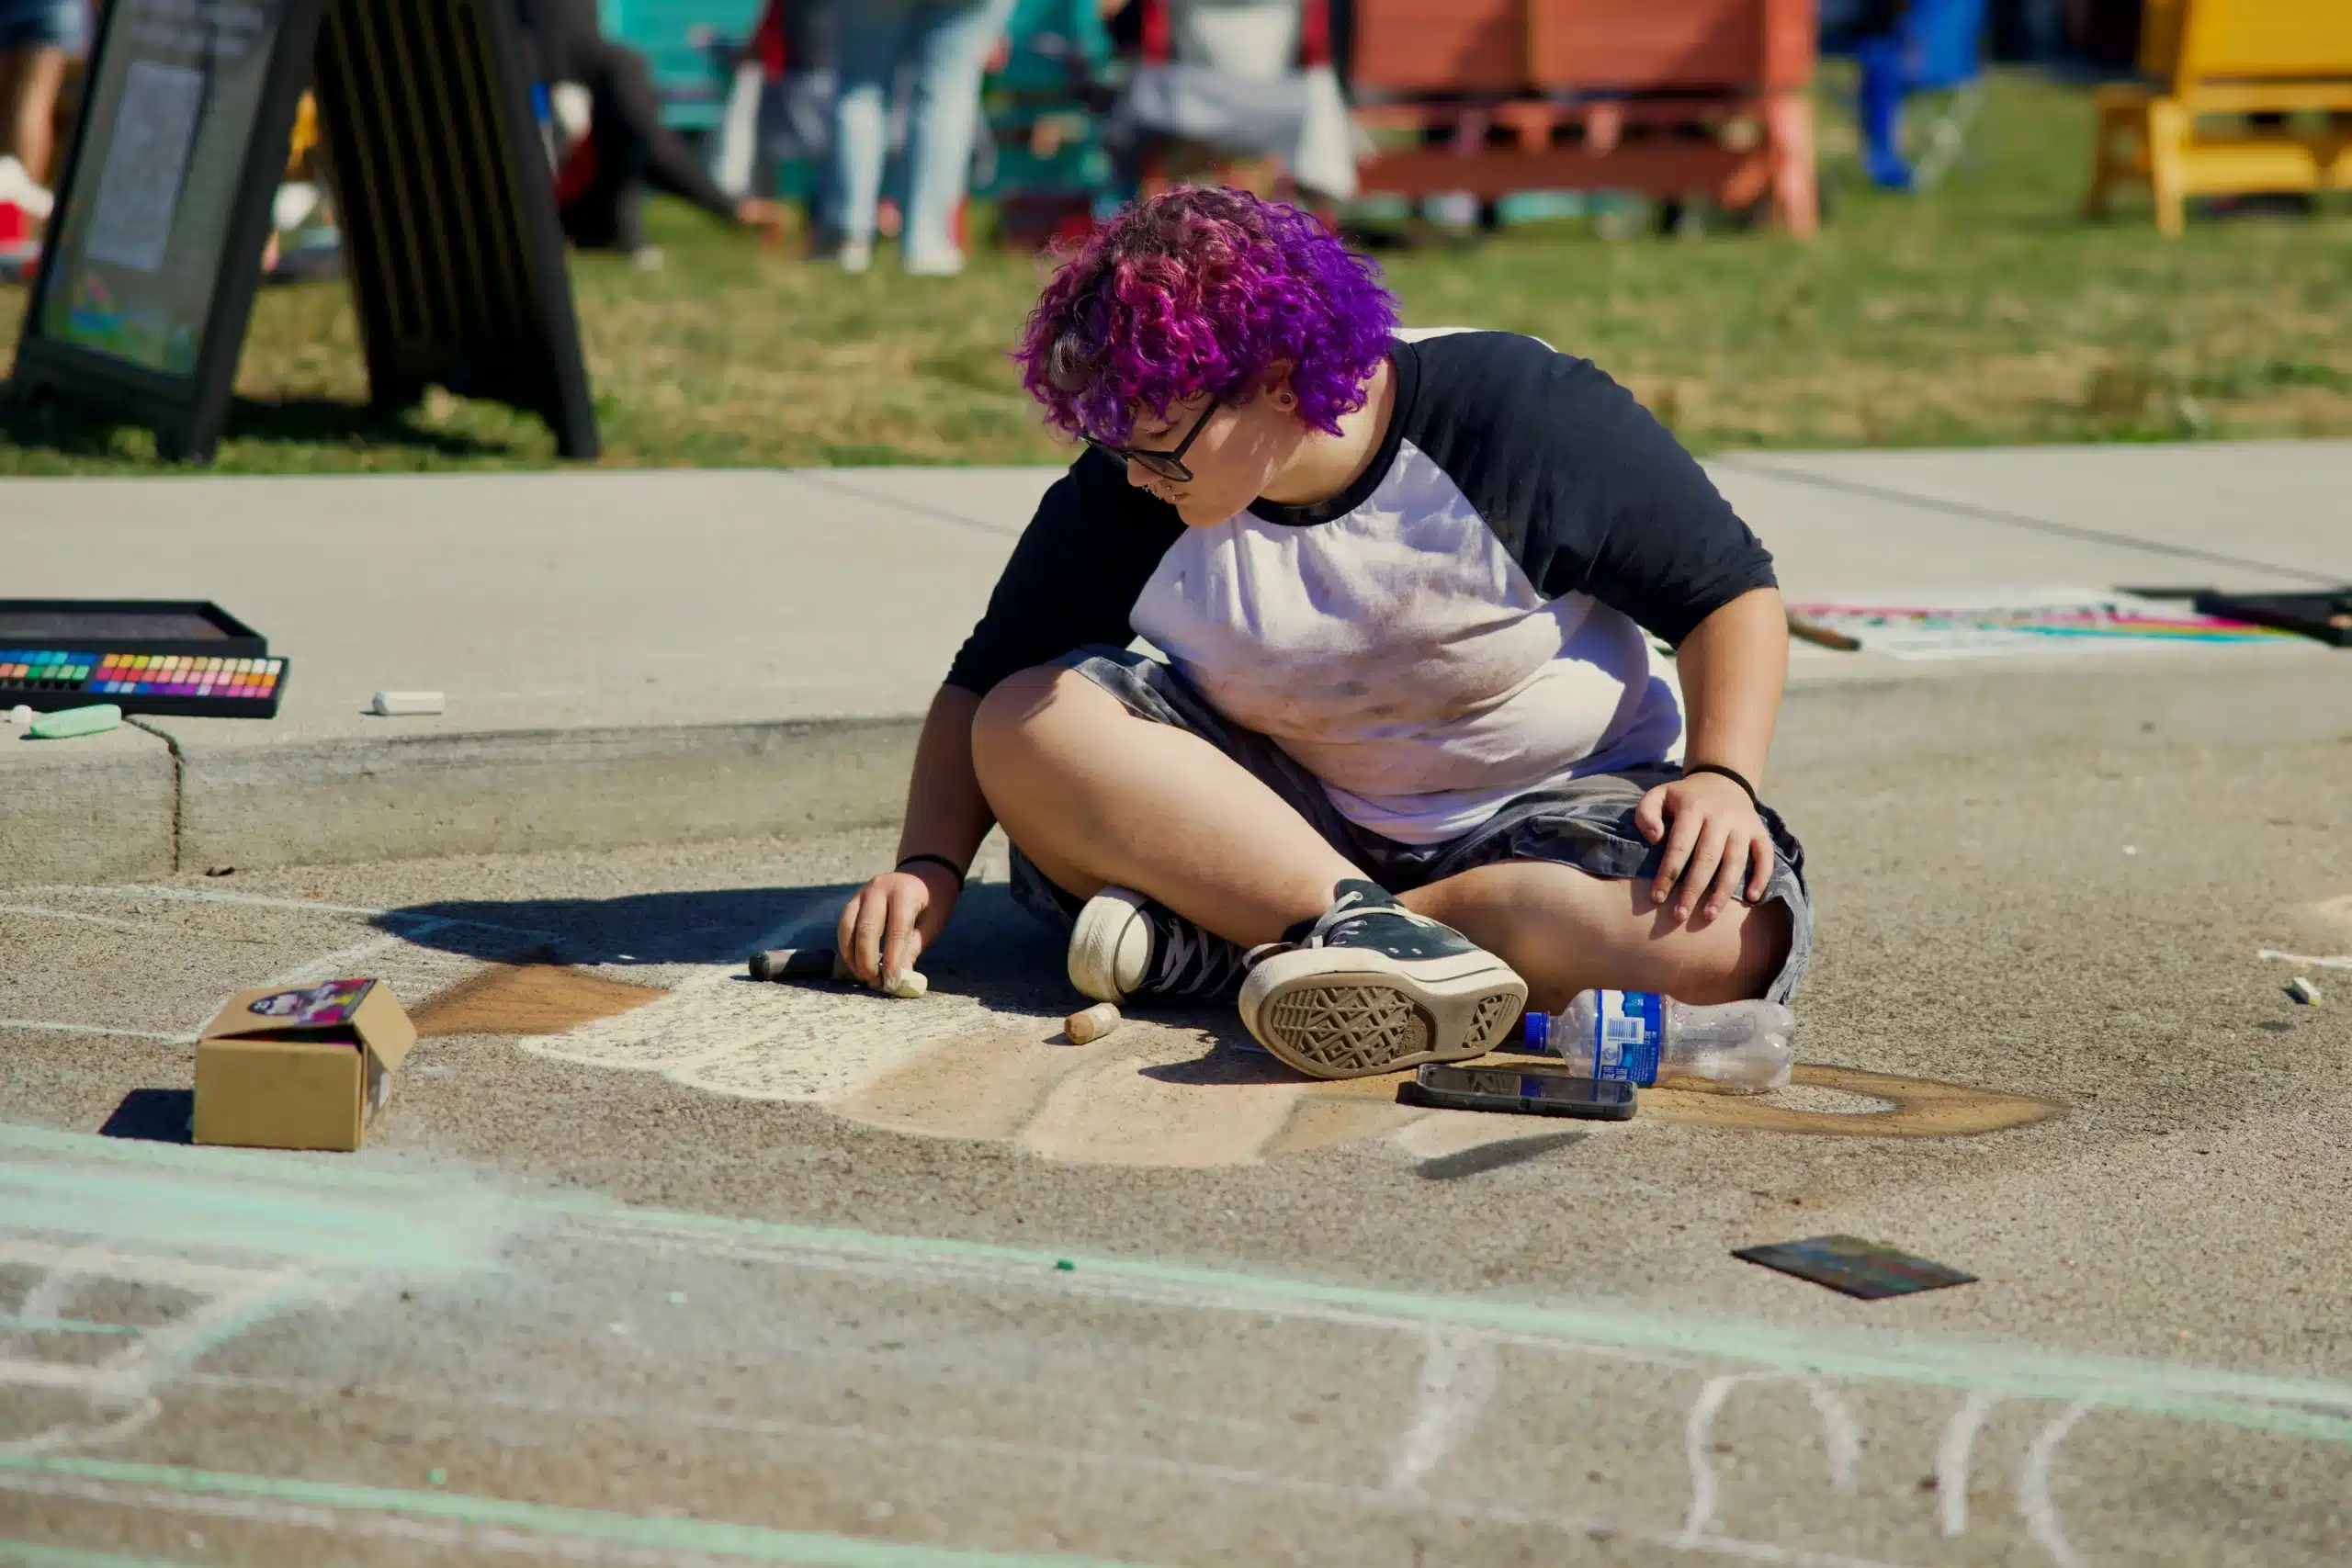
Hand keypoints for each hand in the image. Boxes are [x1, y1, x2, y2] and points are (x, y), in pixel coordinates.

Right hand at [835, 864, 959, 988]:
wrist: (923, 873)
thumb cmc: (932, 902)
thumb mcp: (932, 924)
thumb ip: (913, 948)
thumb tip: (898, 977)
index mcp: (905, 892)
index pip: (896, 930)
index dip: (893, 959)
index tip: (892, 982)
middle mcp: (879, 888)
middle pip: (866, 928)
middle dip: (867, 959)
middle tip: (874, 981)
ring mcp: (862, 892)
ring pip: (848, 926)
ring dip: (851, 955)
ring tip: (863, 975)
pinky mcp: (853, 900)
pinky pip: (844, 925)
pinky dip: (847, 946)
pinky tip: (855, 963)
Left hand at [1633, 773, 1774, 922]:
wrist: (1722, 780)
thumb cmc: (1684, 797)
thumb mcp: (1658, 795)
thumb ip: (1646, 813)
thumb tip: (1655, 839)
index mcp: (1693, 807)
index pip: (1679, 846)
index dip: (1668, 874)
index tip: (1657, 898)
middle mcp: (1721, 816)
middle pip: (1707, 858)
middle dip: (1693, 890)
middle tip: (1679, 916)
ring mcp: (1743, 824)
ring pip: (1735, 862)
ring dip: (1723, 891)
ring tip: (1708, 915)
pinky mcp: (1760, 831)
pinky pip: (1765, 856)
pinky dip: (1762, 877)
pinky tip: (1751, 899)